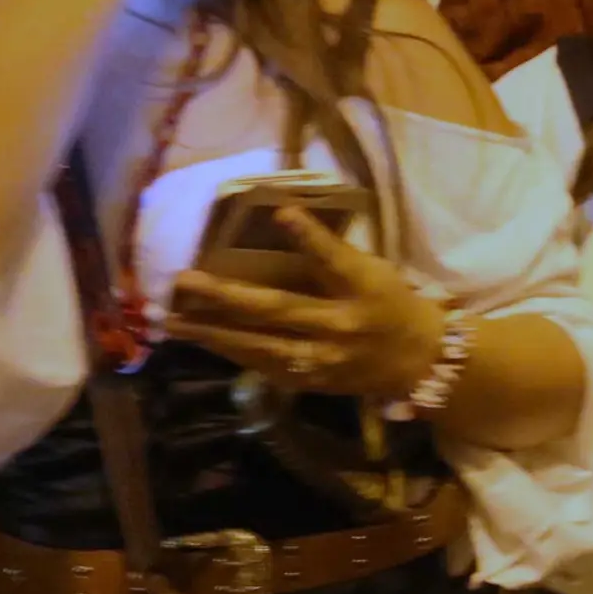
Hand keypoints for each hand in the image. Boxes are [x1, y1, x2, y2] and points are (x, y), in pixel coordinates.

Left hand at [162, 205, 450, 401]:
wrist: (419, 361)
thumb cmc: (392, 304)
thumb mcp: (374, 272)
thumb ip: (332, 258)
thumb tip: (281, 225)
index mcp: (365, 289)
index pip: (335, 259)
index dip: (309, 237)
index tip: (280, 212)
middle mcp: (341, 326)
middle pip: (279, 310)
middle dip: (227, 296)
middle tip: (185, 281)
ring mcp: (323, 358)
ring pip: (259, 346)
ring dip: (212, 333)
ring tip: (173, 320)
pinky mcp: (310, 381)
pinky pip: (261, 366)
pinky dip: (229, 352)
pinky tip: (201, 339)